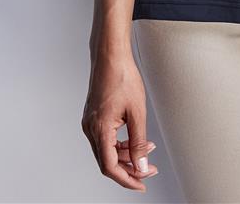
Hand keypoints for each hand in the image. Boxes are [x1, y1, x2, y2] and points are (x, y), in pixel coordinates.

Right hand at [82, 49, 159, 191]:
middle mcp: (90, 128)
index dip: (126, 179)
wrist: (110, 55)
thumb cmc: (122, 76)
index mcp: (99, 129)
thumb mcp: (137, 112)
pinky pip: (106, 138)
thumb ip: (139, 142)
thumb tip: (141, 165)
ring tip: (147, 150)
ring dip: (126, 154)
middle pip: (107, 161)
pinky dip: (121, 142)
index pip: (110, 167)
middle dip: (129, 167)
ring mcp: (90, 122)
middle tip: (149, 169)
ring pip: (107, 150)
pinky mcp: (94, 116)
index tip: (141, 183)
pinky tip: (135, 138)